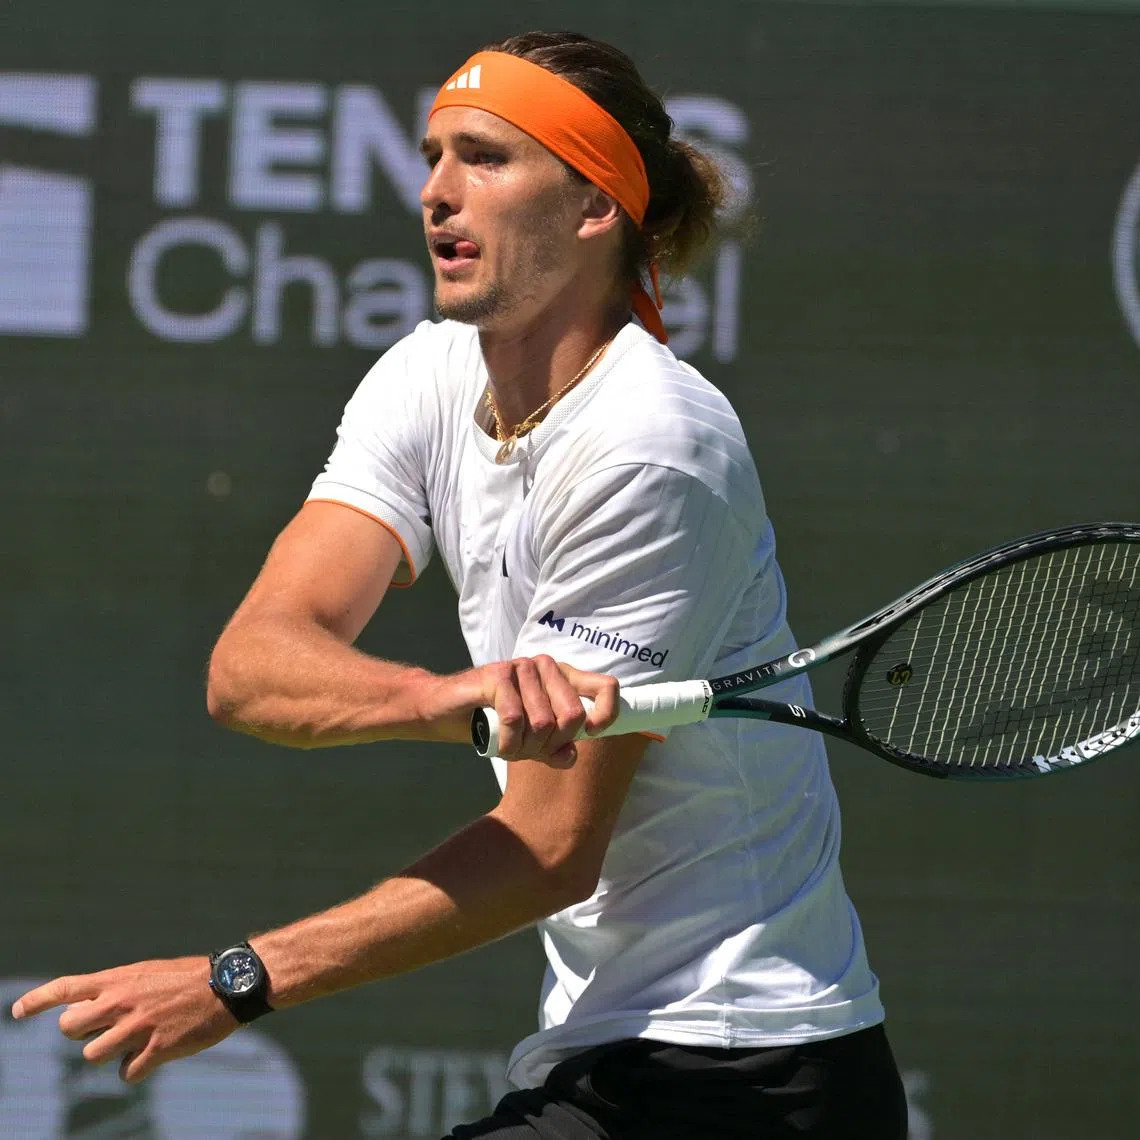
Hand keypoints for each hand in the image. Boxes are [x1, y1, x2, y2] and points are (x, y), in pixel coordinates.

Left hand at [11, 956, 237, 1082]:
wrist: (229, 985)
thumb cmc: (188, 978)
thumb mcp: (147, 973)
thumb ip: (117, 990)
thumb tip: (88, 1012)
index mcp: (119, 979)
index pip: (66, 988)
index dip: (36, 1001)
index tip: (17, 1012)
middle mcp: (122, 1002)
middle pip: (69, 1029)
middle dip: (82, 1033)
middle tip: (106, 1029)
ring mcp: (137, 1027)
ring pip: (93, 1055)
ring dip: (110, 1053)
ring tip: (134, 1041)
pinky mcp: (156, 1050)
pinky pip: (126, 1073)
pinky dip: (136, 1069)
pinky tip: (154, 1054)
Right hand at [423, 655, 619, 764]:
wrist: (445, 713)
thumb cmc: (492, 724)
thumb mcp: (529, 742)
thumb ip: (554, 750)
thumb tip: (571, 756)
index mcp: (563, 679)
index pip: (607, 687)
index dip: (606, 714)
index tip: (589, 734)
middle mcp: (547, 667)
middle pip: (573, 715)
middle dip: (551, 743)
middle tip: (529, 747)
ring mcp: (523, 668)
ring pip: (543, 722)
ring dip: (524, 747)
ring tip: (508, 744)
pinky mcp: (499, 674)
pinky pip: (515, 719)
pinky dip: (507, 742)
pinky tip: (497, 743)